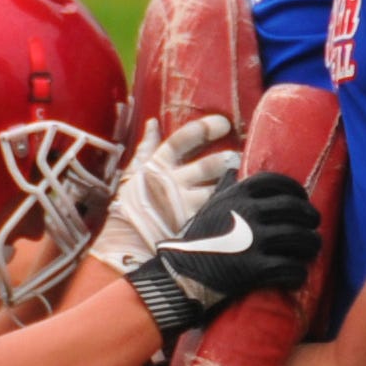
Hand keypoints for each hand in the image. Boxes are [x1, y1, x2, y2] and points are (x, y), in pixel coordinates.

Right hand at [84, 113, 239, 276]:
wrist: (124, 243)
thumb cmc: (129, 205)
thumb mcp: (134, 173)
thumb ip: (146, 148)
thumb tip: (152, 122)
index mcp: (157, 166)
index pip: (182, 140)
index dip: (204, 129)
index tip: (222, 125)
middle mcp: (172, 182)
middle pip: (207, 165)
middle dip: (224, 160)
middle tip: (235, 158)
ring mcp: (183, 204)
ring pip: (216, 188)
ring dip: (230, 183)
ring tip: (241, 180)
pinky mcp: (191, 225)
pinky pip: (215, 210)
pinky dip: (227, 205)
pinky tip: (238, 203)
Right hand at [120, 171, 319, 338]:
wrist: (178, 275)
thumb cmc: (196, 241)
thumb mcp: (209, 207)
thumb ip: (226, 191)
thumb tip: (234, 171)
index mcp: (237, 196)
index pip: (278, 182)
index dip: (297, 191)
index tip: (302, 200)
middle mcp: (248, 214)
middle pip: (296, 209)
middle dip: (311, 218)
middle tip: (313, 227)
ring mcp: (252, 241)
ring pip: (302, 238)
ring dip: (312, 245)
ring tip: (311, 250)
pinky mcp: (254, 269)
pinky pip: (292, 269)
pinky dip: (298, 273)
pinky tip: (296, 275)